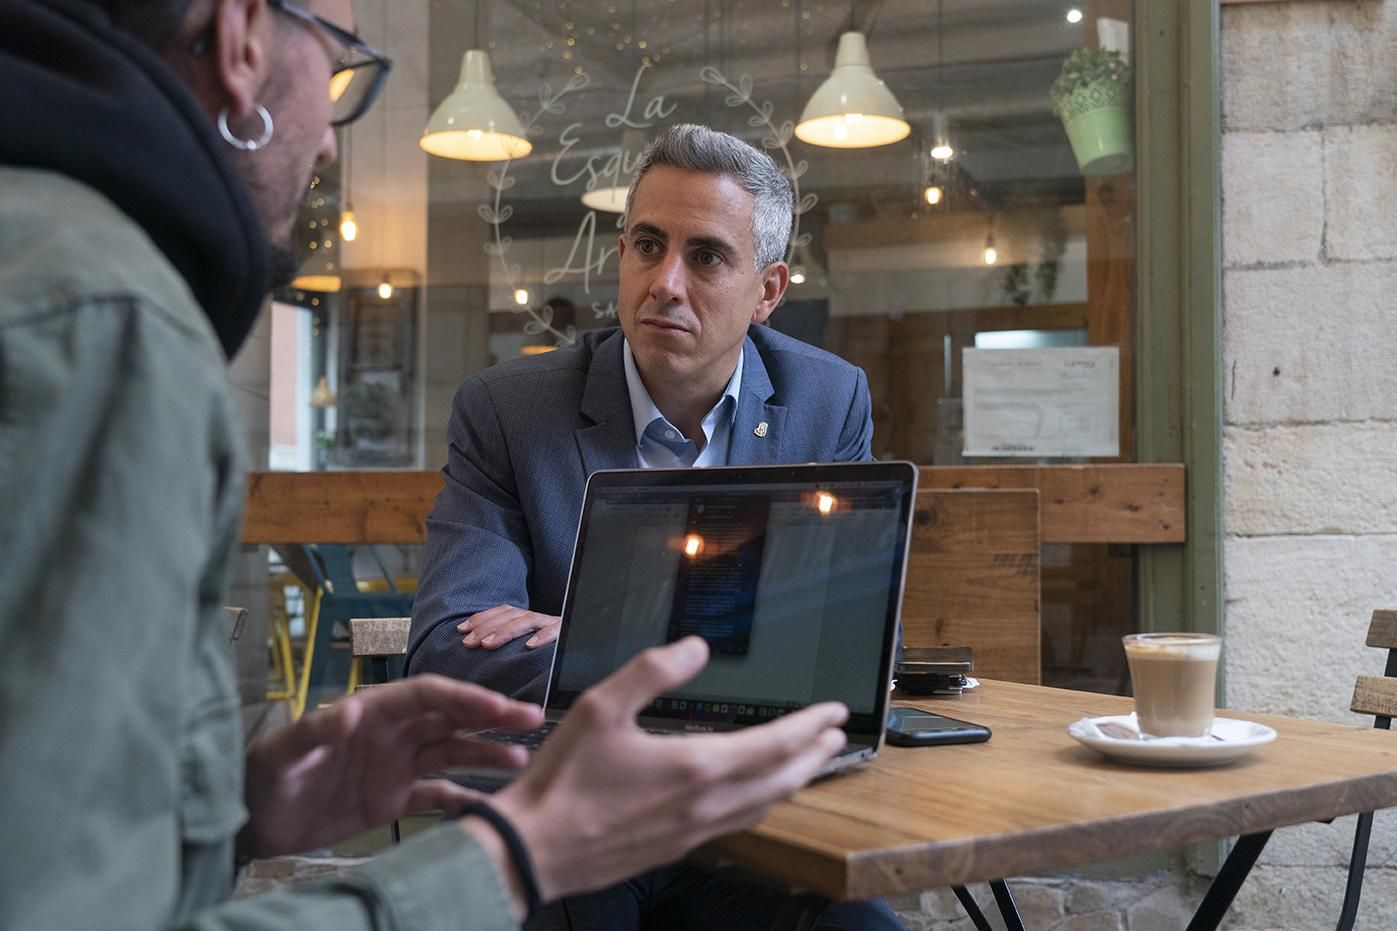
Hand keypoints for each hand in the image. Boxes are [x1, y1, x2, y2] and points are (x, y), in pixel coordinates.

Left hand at [239, 675, 542, 857]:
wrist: (250, 820)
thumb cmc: (261, 776)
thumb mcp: (282, 752)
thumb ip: (315, 730)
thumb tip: (349, 707)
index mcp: (372, 712)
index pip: (427, 696)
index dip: (463, 698)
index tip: (497, 708)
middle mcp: (391, 734)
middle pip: (451, 719)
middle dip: (491, 717)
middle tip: (531, 719)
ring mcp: (395, 766)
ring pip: (452, 754)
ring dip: (486, 755)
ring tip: (522, 760)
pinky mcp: (392, 800)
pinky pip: (437, 796)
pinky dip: (464, 800)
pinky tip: (490, 806)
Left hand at [458, 605, 560, 649]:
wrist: (590, 643)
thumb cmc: (552, 657)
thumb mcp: (528, 647)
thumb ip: (510, 645)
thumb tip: (480, 648)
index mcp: (528, 619)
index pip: (503, 611)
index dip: (481, 618)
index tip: (461, 630)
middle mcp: (540, 618)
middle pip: (511, 615)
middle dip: (486, 627)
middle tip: (468, 643)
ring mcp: (555, 624)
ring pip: (528, 621)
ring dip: (506, 632)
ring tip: (488, 645)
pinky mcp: (569, 634)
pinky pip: (557, 632)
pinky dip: (544, 637)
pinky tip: (530, 647)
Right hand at [482, 638, 847, 902]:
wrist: (537, 850)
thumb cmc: (564, 781)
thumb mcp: (601, 707)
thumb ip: (652, 670)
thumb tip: (695, 647)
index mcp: (696, 767)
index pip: (774, 743)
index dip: (809, 725)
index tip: (835, 712)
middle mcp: (707, 804)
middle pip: (782, 779)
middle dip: (814, 754)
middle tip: (836, 735)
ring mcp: (696, 831)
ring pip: (765, 805)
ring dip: (795, 780)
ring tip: (808, 762)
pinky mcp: (679, 848)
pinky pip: (740, 823)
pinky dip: (763, 802)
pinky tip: (755, 796)